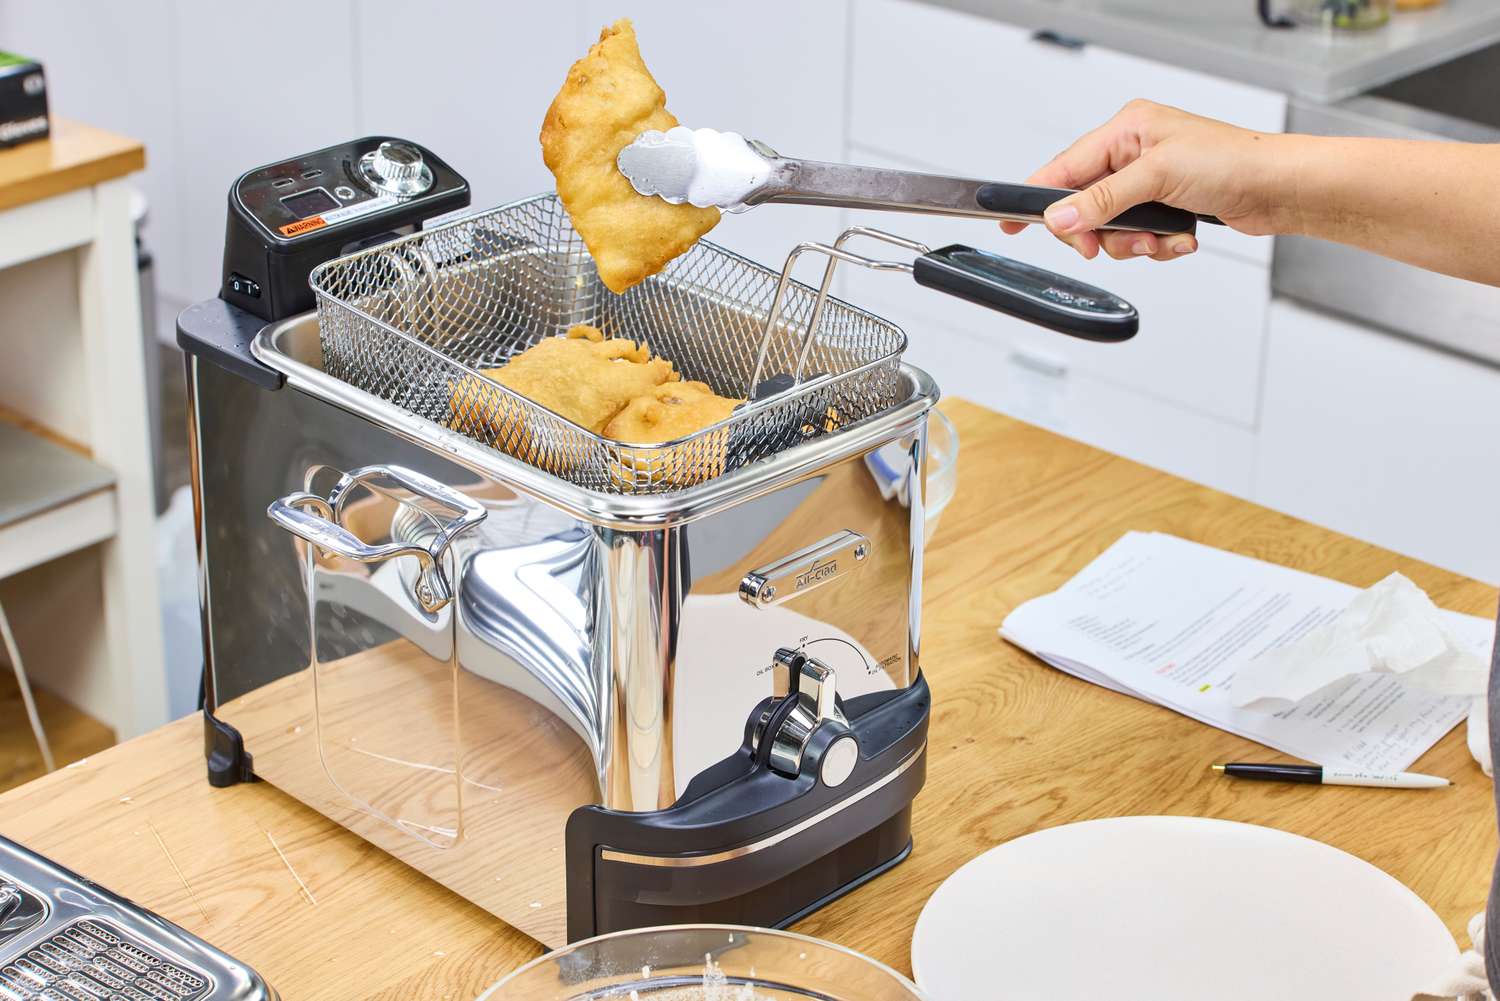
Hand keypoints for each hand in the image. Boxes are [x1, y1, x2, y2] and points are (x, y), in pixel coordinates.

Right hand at [1001, 99, 1289, 261]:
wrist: (1279, 189)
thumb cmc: (1233, 162)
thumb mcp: (1156, 177)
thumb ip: (1102, 200)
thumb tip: (1060, 216)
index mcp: (1126, 130)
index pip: (1064, 167)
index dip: (1037, 197)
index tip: (1010, 221)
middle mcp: (1134, 154)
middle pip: (1084, 206)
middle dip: (1100, 231)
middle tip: (1106, 244)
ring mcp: (1149, 183)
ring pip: (1111, 229)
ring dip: (1133, 243)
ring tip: (1161, 238)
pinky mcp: (1165, 208)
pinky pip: (1138, 238)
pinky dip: (1157, 245)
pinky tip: (1179, 238)